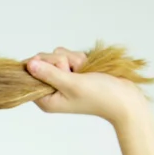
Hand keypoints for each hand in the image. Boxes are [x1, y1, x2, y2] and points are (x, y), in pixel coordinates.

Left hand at [26, 47, 149, 125]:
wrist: (125, 98)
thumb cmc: (99, 95)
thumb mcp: (71, 84)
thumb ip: (49, 74)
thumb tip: (29, 64)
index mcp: (45, 99)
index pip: (29, 76)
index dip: (40, 65)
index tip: (57, 66)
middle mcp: (51, 89)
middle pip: (42, 61)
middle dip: (61, 61)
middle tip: (74, 73)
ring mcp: (62, 80)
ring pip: (58, 55)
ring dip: (73, 60)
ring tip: (84, 73)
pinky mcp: (73, 72)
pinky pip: (69, 55)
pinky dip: (80, 59)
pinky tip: (88, 69)